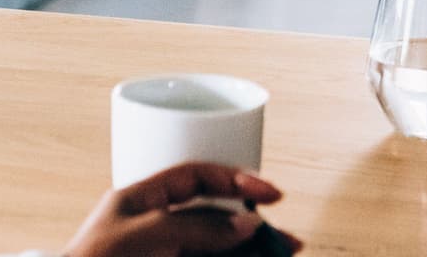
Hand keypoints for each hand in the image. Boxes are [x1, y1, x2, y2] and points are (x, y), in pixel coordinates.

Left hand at [63, 163, 302, 256]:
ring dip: (249, 251)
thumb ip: (197, 227)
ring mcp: (161, 255)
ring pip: (216, 250)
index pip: (197, 177)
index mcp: (139, 201)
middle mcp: (153, 228)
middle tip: (287, 238)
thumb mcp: (146, 236)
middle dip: (252, 226)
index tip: (270, 193)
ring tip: (282, 254)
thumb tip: (245, 222)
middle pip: (215, 218)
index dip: (236, 179)